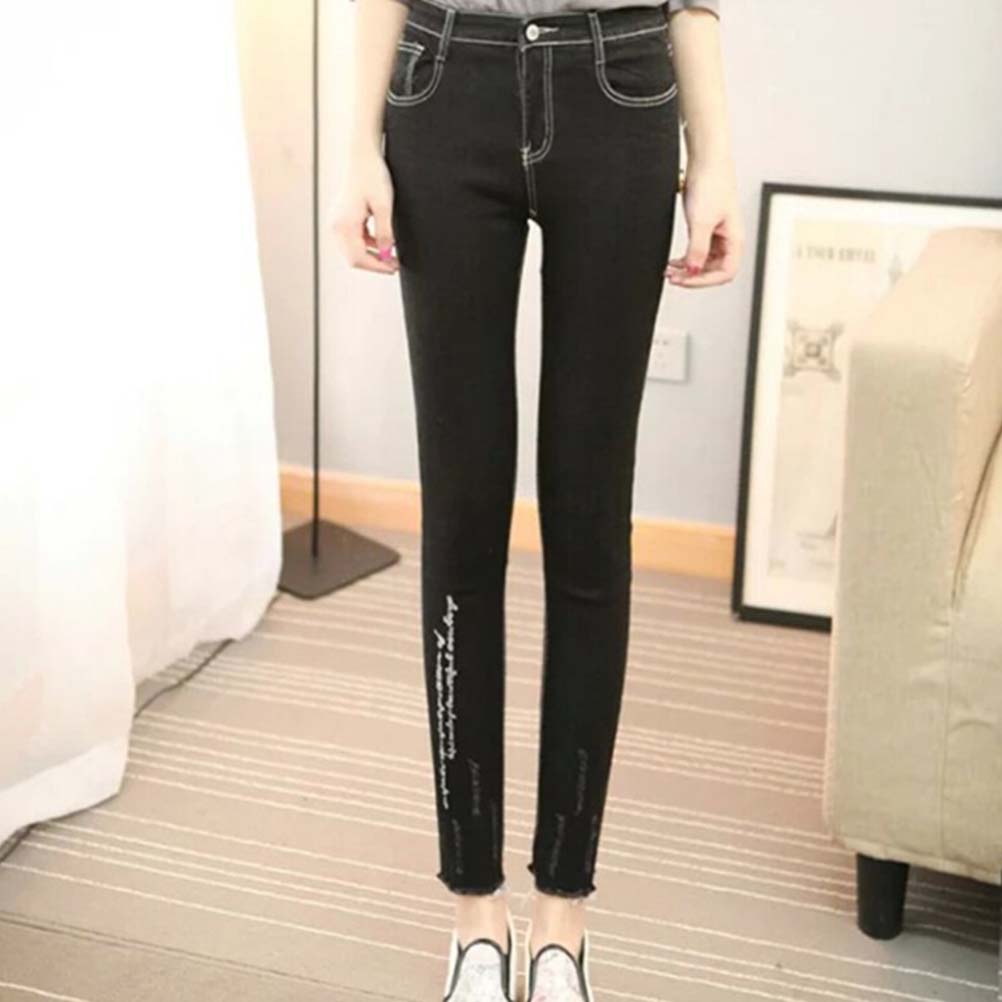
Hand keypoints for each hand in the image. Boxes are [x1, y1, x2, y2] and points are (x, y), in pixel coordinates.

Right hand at [331, 145, 398, 273]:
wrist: (362, 156)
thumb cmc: (373, 176)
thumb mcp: (384, 207)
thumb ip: (385, 234)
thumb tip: (386, 255)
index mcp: (343, 225)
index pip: (357, 258)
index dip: (377, 267)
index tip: (394, 268)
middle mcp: (336, 226)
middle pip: (353, 258)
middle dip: (374, 263)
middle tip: (395, 265)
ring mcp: (337, 222)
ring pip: (353, 250)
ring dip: (372, 255)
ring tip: (392, 256)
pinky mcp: (342, 218)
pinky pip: (354, 239)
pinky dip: (368, 244)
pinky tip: (383, 243)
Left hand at [665, 154, 742, 287]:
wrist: (706, 159)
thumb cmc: (711, 184)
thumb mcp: (701, 222)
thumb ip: (697, 250)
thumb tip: (693, 272)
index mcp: (735, 239)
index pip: (725, 273)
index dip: (704, 281)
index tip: (685, 280)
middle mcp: (729, 239)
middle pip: (713, 271)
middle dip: (693, 276)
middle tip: (672, 277)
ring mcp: (717, 234)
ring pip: (704, 263)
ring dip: (687, 269)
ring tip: (669, 271)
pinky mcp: (706, 227)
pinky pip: (697, 252)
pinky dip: (686, 259)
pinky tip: (674, 261)